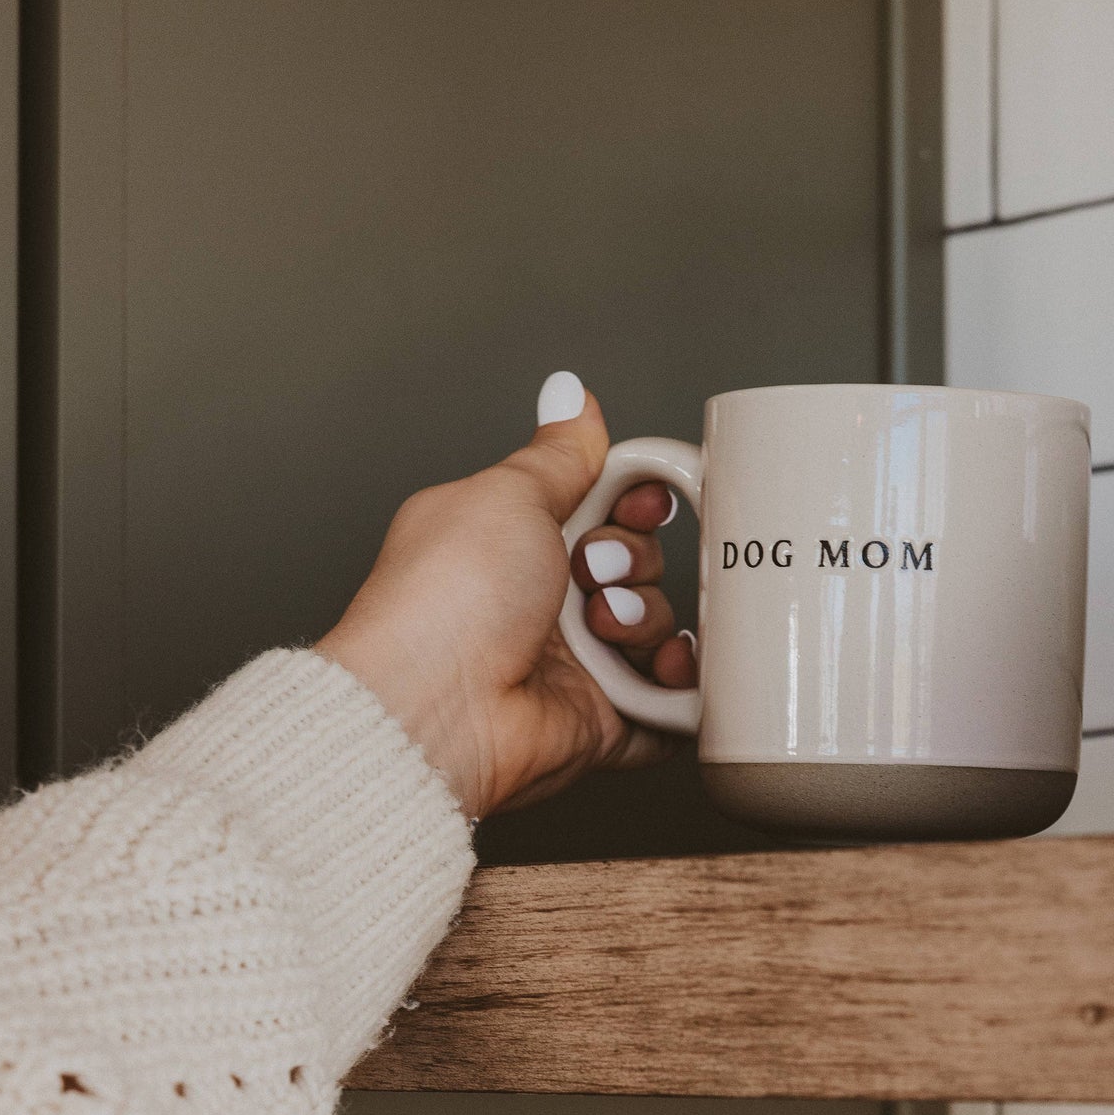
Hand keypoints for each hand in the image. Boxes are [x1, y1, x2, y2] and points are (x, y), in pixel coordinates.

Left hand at [314, 372, 696, 820]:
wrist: (434, 710)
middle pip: (638, 561)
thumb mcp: (506, 495)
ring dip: (644, 617)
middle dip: (632, 558)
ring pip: (656, 624)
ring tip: (605, 627)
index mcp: (514, 539)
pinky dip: (680, 683)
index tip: (637, 501)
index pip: (602, 505)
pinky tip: (662, 665)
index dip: (633, 499)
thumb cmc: (445, 602)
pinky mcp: (602, 720)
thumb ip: (557, 452)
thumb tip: (570, 395)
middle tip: (594, 568)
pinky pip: (671, 700)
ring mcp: (574, 663)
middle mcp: (543, 600)